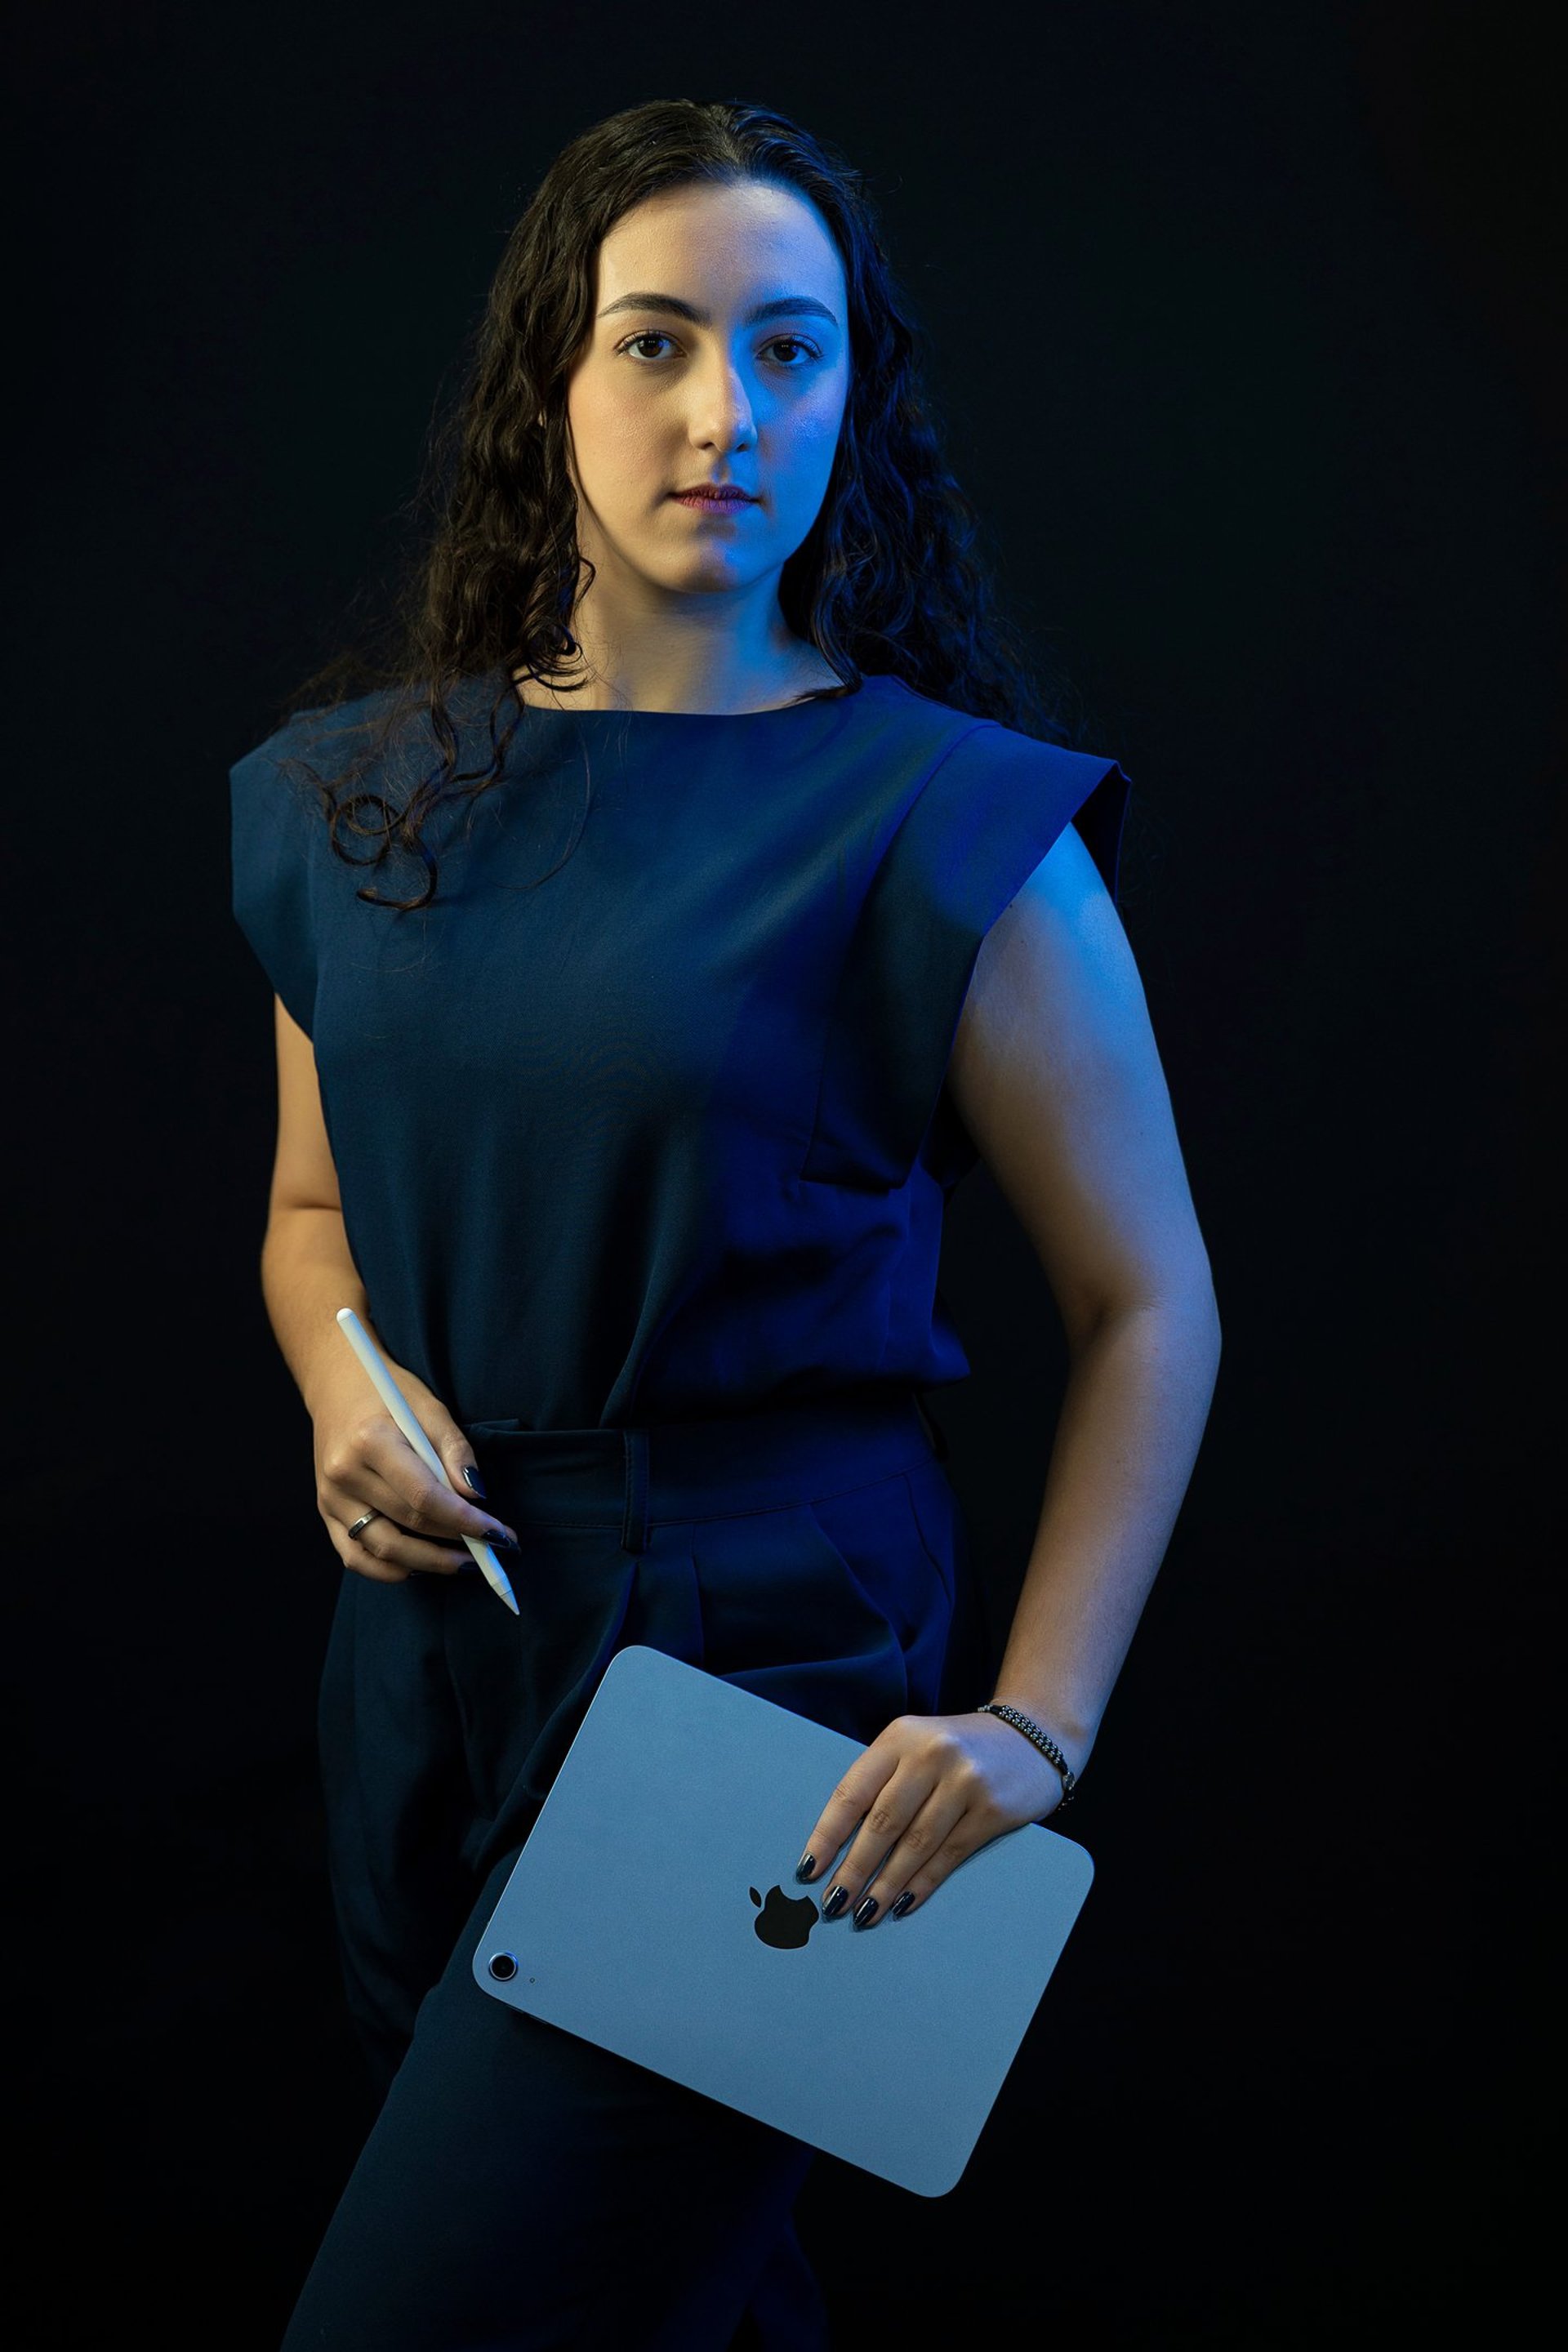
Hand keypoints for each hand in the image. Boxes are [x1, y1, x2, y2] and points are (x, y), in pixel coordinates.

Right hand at [310, 1356, 519, 1584]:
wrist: (336, 1385)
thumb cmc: (388, 1394)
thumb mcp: (429, 1407)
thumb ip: (454, 1450)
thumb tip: (476, 1496)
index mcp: (370, 1442)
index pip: (425, 1497)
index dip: (465, 1521)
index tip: (499, 1535)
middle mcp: (345, 1474)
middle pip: (409, 1524)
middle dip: (457, 1541)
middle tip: (492, 1549)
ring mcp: (330, 1498)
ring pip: (384, 1549)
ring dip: (430, 1563)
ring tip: (464, 1563)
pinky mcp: (326, 1512)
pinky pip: (356, 1557)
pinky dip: (390, 1570)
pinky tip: (422, 1565)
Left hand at [794, 1711, 1068, 1927]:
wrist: (1030, 1739)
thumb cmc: (957, 1750)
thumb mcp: (915, 1748)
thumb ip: (882, 1782)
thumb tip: (838, 1845)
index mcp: (900, 1737)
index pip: (853, 1791)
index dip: (827, 1834)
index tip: (808, 1869)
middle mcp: (931, 1754)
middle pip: (882, 1823)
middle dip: (853, 1870)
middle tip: (833, 1904)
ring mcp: (965, 1781)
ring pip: (915, 1844)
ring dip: (885, 1885)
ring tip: (864, 1914)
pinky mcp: (993, 1809)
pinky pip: (949, 1855)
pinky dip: (922, 1884)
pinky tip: (903, 1904)